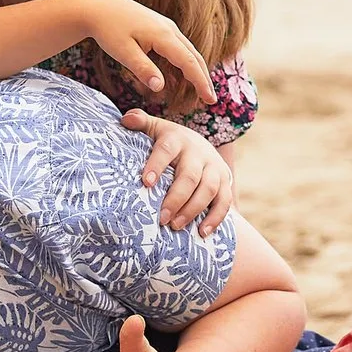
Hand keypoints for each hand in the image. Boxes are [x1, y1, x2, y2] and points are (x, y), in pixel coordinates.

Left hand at [75, 0, 212, 103]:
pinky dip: (184, 61)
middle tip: (210, 99)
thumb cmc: (108, 29)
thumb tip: (160, 88)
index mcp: (163, 35)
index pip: (189, 62)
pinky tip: (181, 75)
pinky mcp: (159, 26)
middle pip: (194, 56)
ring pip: (188, 50)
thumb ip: (142, 69)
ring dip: (195, 69)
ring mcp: (165, 25)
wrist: (97, 6)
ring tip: (200, 89)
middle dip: (204, 78)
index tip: (210, 100)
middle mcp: (169, 28)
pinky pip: (178, 46)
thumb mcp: (123, 52)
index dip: (201, 82)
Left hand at [119, 111, 235, 231]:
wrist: (201, 146)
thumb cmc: (170, 143)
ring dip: (193, 210)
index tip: (146, 183)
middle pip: (189, 175)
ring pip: (208, 189)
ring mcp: (214, 167)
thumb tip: (125, 119)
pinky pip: (225, 201)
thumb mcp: (156, 129)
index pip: (166, 150)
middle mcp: (198, 152)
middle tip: (161, 218)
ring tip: (175, 226)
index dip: (157, 164)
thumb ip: (141, 123)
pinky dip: (215, 218)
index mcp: (177, 139)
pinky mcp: (226, 181)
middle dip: (176, 198)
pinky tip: (202, 232)